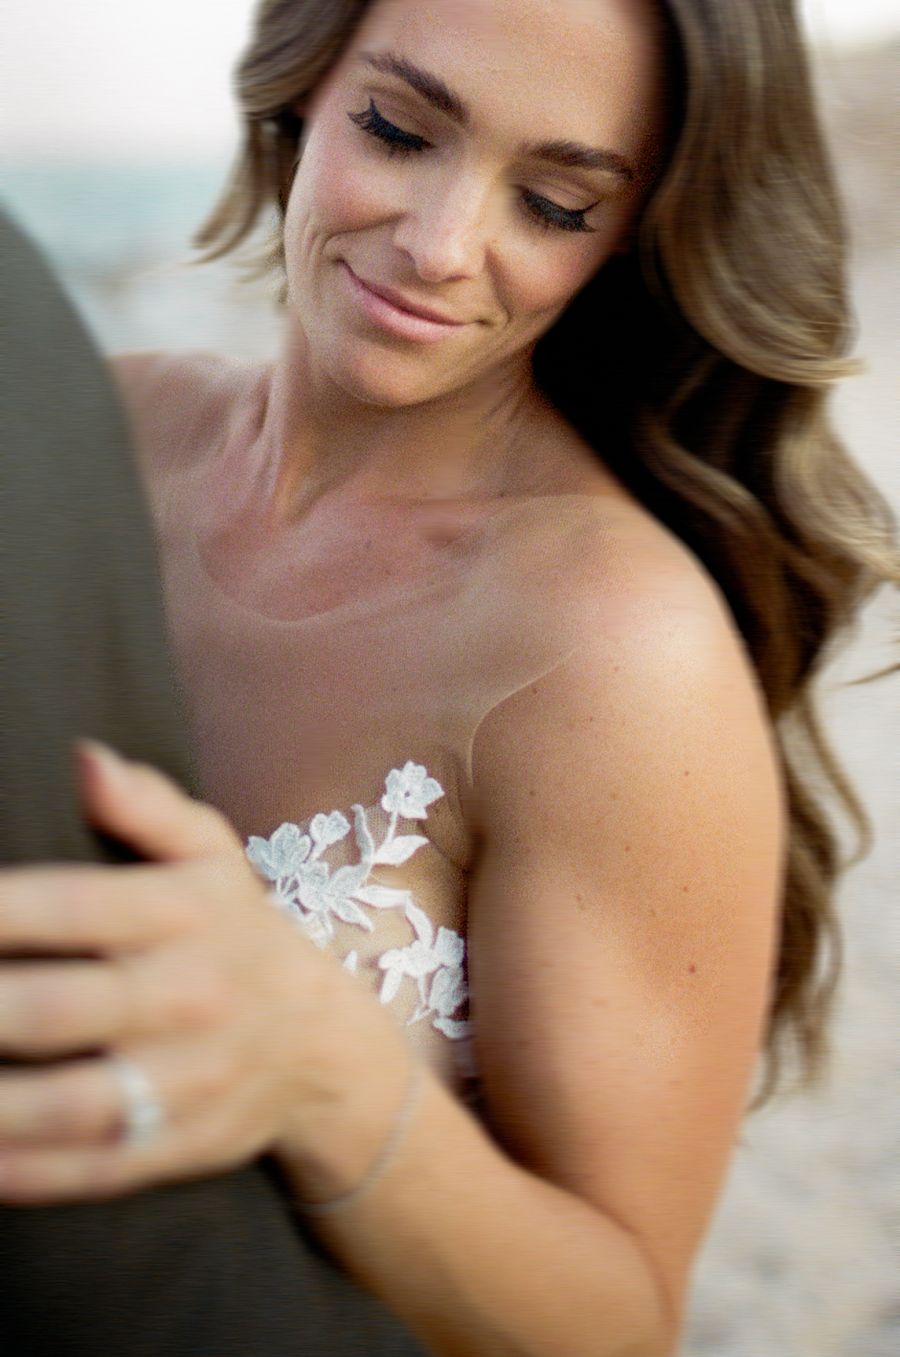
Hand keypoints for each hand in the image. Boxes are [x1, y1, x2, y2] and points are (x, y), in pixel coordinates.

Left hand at [0, 741, 388, 1203]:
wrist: (324, 1047)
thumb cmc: (237, 934)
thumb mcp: (214, 856)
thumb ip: (149, 807)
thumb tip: (83, 760)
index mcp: (185, 914)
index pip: (74, 905)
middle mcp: (186, 997)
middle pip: (57, 1009)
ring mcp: (187, 1081)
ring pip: (72, 1104)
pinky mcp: (182, 1146)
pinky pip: (97, 1170)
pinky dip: (27, 1175)